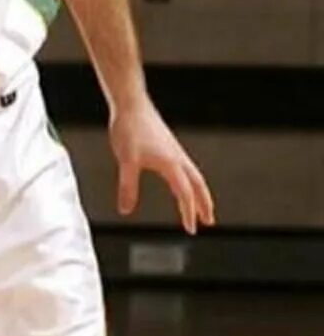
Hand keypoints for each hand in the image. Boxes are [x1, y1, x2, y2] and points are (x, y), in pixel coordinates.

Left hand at [110, 99, 215, 233]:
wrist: (131, 106)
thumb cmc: (129, 130)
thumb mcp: (126, 162)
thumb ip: (127, 187)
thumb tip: (126, 210)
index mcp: (171, 164)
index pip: (185, 193)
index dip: (189, 212)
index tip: (192, 229)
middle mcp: (178, 158)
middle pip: (198, 185)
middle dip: (204, 204)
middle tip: (209, 221)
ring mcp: (175, 152)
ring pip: (194, 176)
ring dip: (200, 193)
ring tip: (202, 207)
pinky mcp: (169, 148)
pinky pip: (185, 169)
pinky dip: (190, 181)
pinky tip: (182, 185)